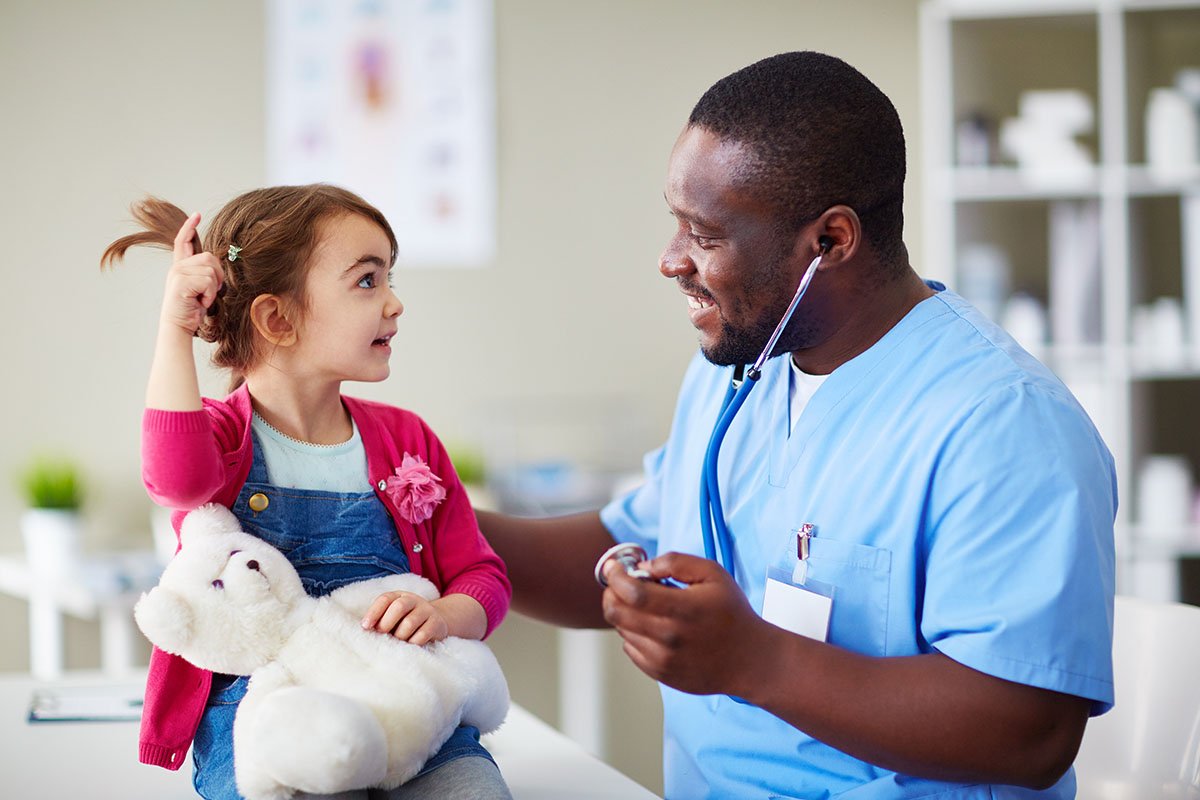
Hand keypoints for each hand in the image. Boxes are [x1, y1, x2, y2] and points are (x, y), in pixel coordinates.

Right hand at [161, 212, 223, 334]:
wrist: (178, 327)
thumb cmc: (191, 310)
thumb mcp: (199, 289)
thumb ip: (204, 274)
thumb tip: (216, 265)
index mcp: (180, 267)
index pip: (183, 241)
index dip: (189, 228)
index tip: (196, 215)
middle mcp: (177, 267)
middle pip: (209, 257)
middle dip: (217, 276)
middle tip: (210, 292)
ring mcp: (178, 273)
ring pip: (211, 270)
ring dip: (213, 289)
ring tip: (203, 299)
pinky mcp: (181, 282)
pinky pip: (209, 281)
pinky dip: (210, 295)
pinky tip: (201, 302)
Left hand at [361, 591, 448, 645]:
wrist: (435, 622)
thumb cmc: (406, 621)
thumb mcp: (393, 616)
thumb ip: (380, 619)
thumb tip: (365, 630)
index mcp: (399, 596)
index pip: (385, 599)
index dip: (374, 612)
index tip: (365, 627)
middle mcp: (414, 600)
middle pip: (399, 607)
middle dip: (386, 623)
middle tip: (382, 635)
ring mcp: (427, 611)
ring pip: (410, 623)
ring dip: (400, 636)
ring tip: (397, 641)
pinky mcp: (437, 623)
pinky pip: (422, 635)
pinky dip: (412, 643)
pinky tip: (410, 645)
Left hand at [601, 551, 769, 696]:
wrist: (749, 659)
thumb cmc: (732, 614)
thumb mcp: (712, 574)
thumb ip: (676, 562)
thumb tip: (644, 567)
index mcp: (683, 610)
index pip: (632, 592)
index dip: (615, 576)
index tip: (613, 567)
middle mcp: (668, 637)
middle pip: (616, 613)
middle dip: (611, 592)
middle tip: (620, 583)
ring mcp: (662, 659)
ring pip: (621, 630)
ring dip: (625, 613)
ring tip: (650, 606)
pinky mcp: (660, 674)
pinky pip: (630, 649)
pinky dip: (634, 633)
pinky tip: (655, 626)